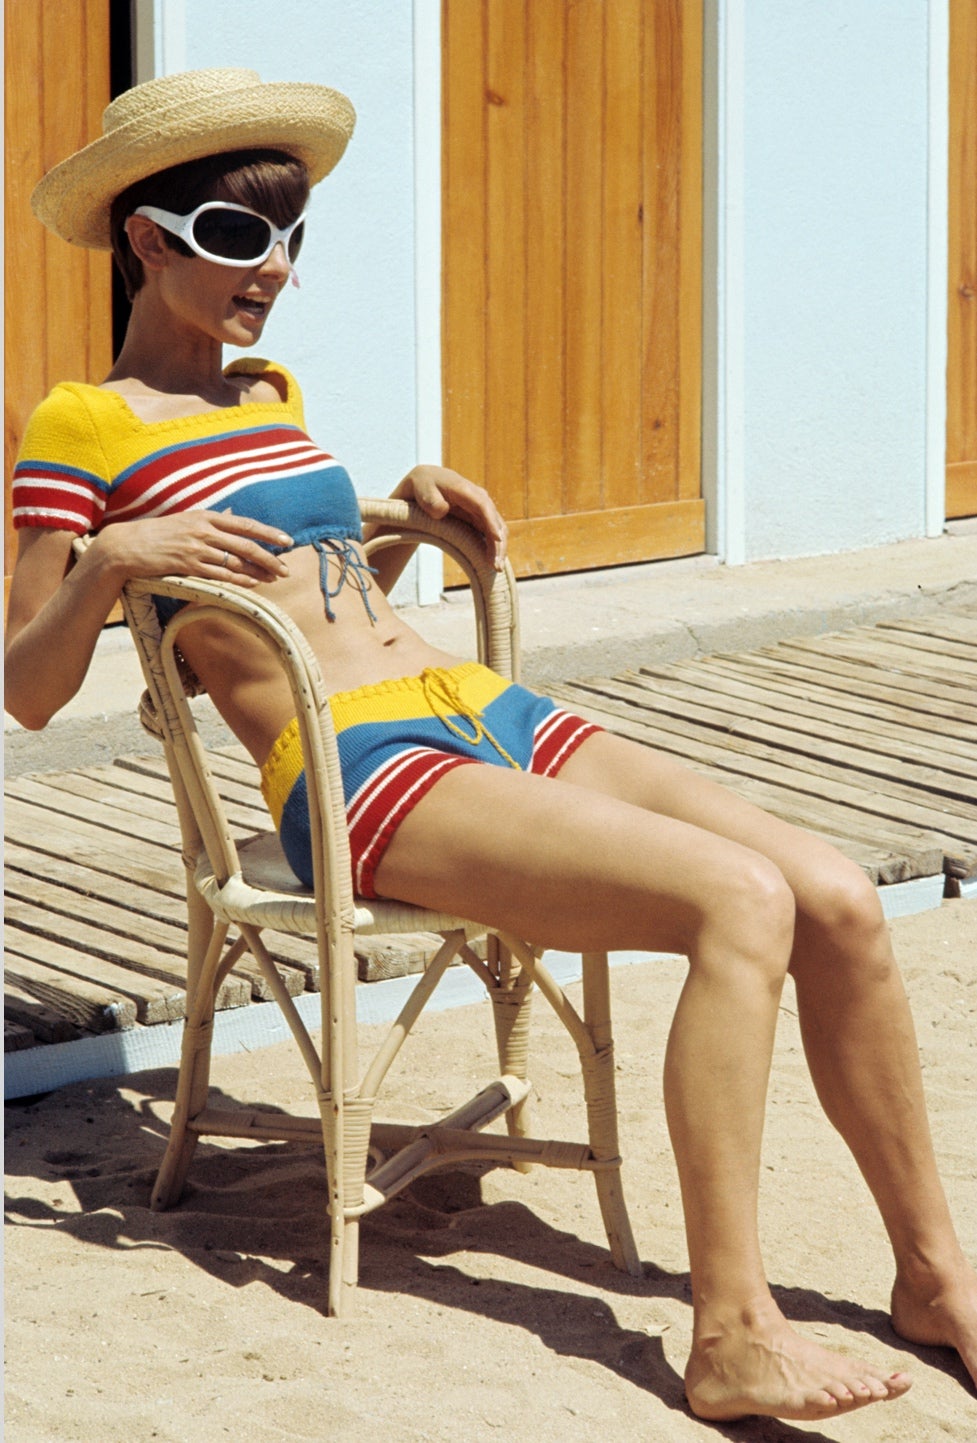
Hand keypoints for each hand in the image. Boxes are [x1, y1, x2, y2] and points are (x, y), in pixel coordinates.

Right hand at [94, 508, 294, 586]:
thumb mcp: (186, 520)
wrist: (126, 546)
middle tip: (286, 569)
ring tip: (274, 579)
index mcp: (205, 516)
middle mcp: (203, 530)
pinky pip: (220, 575)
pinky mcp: (188, 566)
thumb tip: (233, 513)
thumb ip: (211, 520)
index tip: (287, 541)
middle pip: (246, 544)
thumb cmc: (158, 534)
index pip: (245, 524)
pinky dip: (239, 580)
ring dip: (258, 572)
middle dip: (270, 558)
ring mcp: (196, 548)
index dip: (269, 533)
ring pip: (236, 561)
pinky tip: (252, 584)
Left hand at [395, 466, 507, 569]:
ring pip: (497, 528)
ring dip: (499, 549)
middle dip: (498, 543)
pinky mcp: (481, 518)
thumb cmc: (423, 486)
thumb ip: (431, 500)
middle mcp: (478, 498)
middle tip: (495, 566)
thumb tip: (442, 510)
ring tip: (496, 569)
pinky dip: (494, 548)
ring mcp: (481, 509)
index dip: (491, 522)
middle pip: (495, 520)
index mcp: (464, 489)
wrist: (427, 482)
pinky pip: (492, 533)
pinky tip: (493, 563)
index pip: (482, 506)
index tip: (497, 538)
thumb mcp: (422, 490)